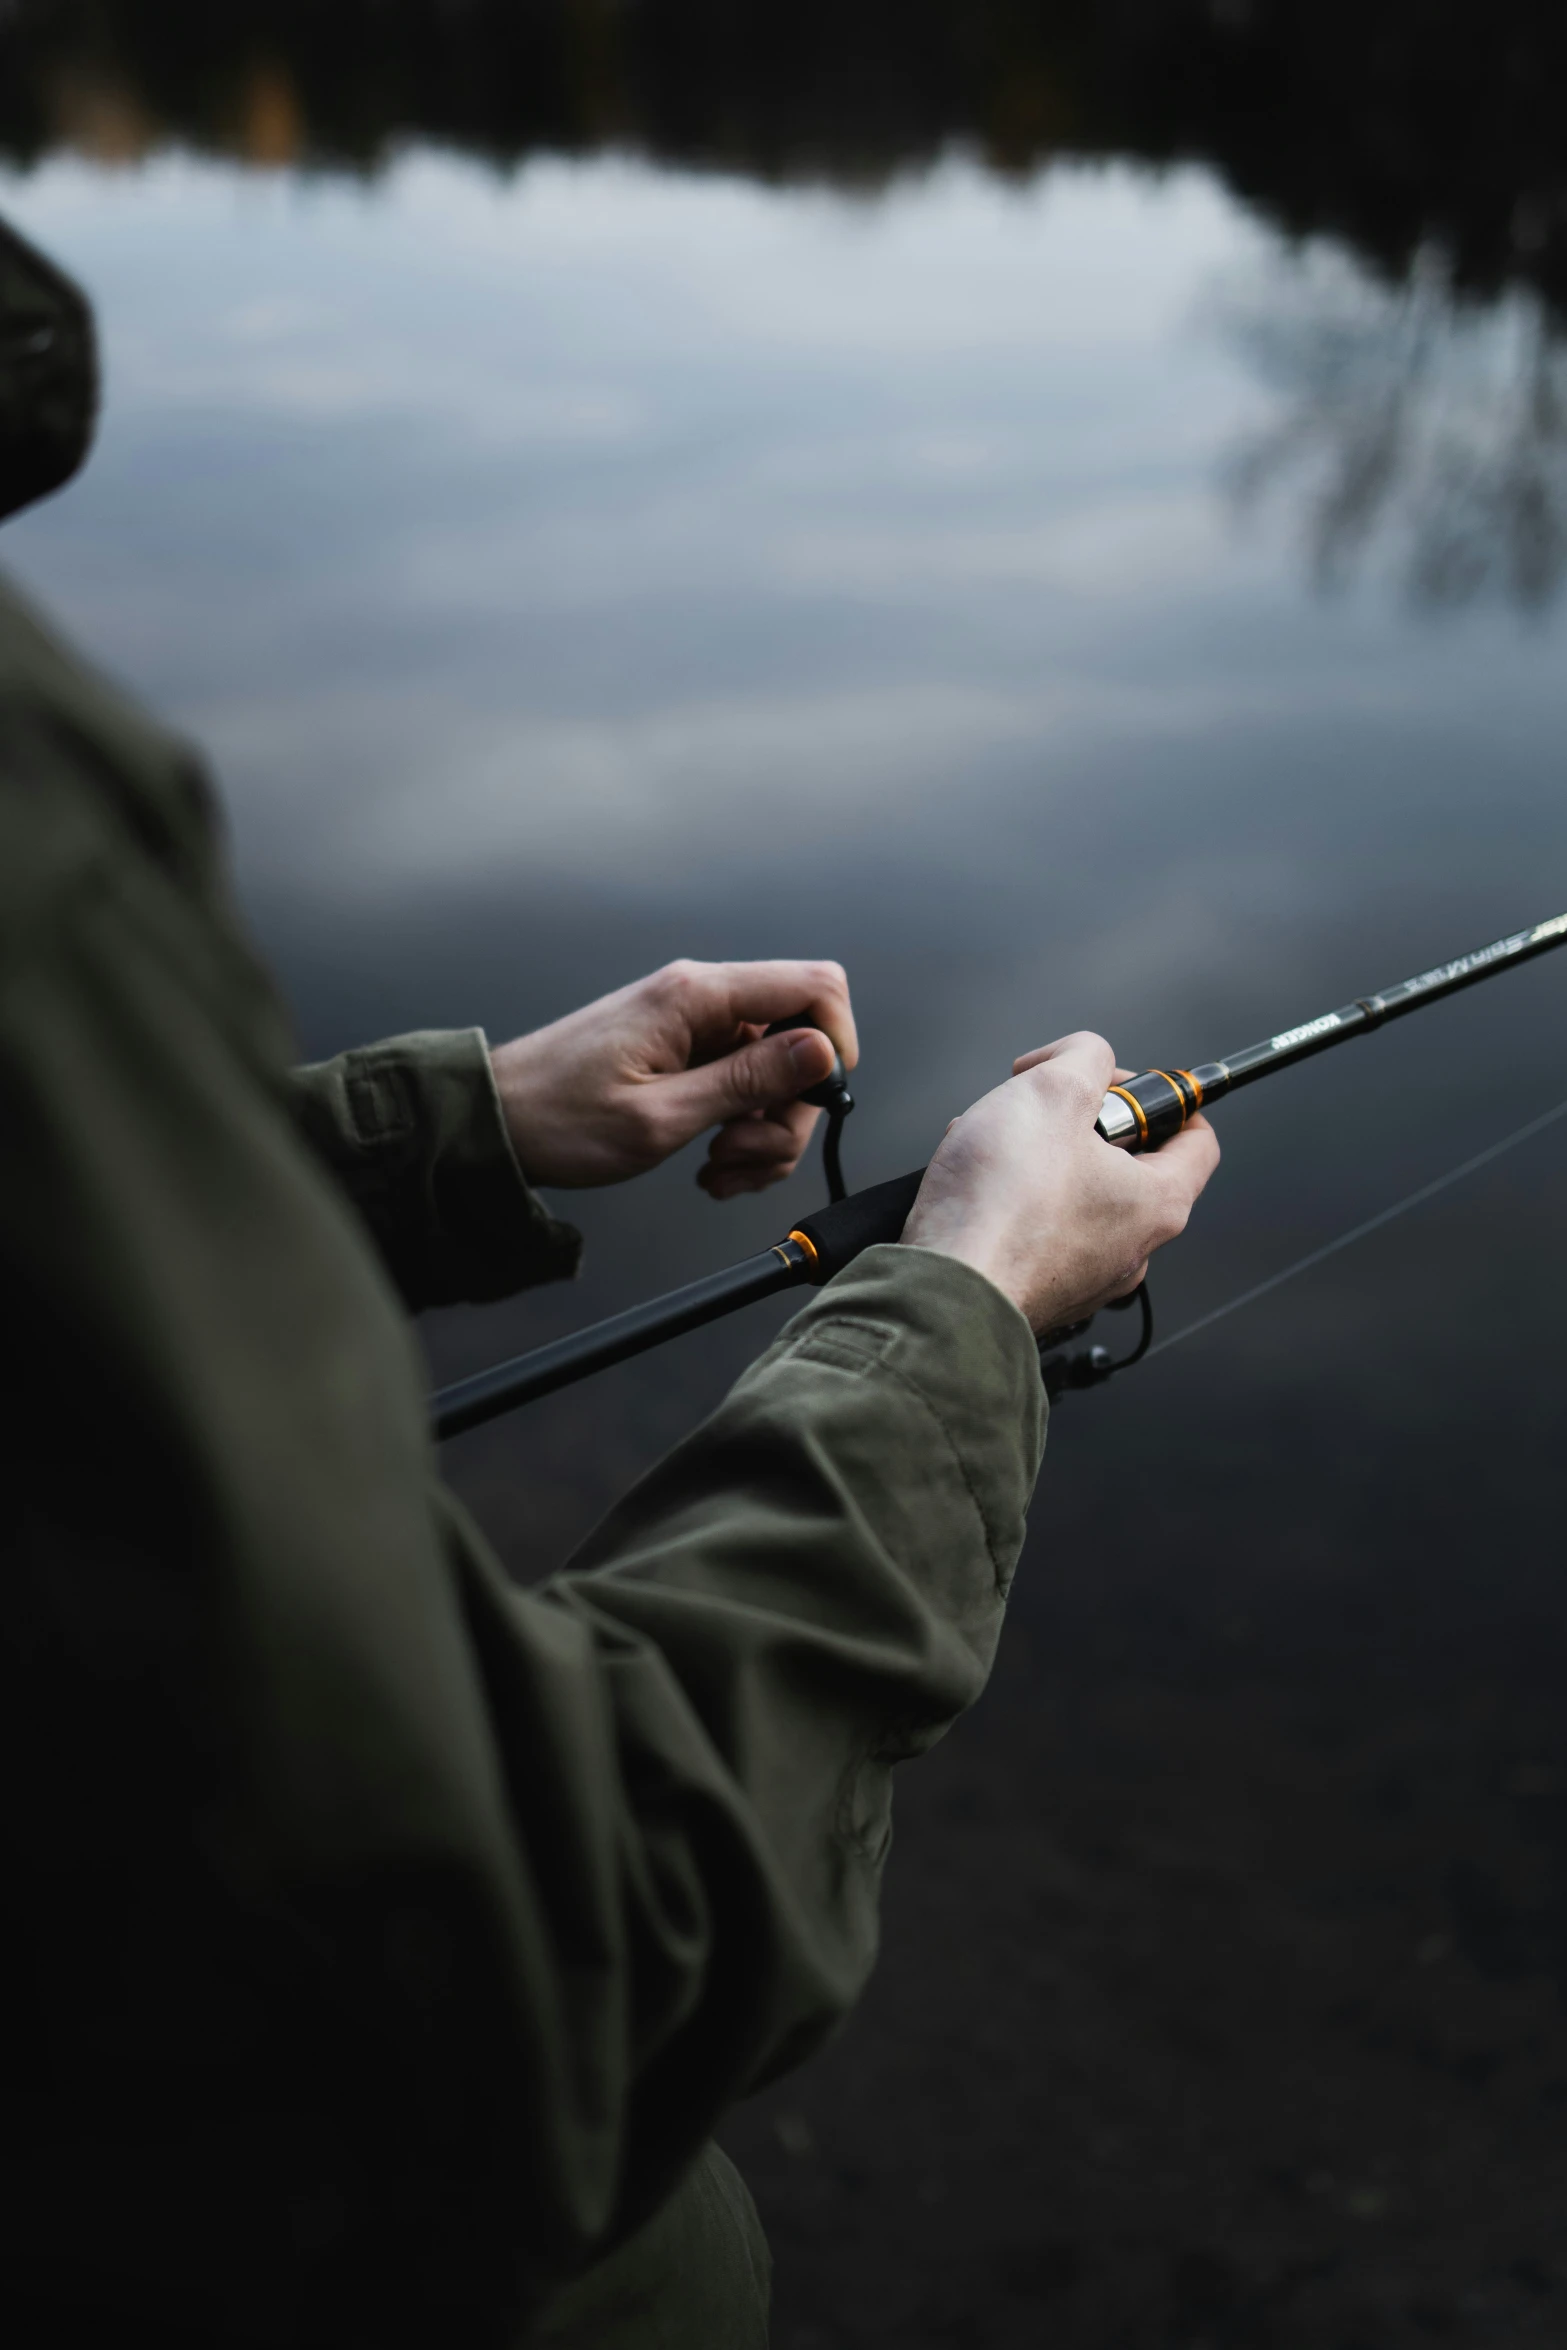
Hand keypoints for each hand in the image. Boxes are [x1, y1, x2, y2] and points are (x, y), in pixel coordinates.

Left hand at [490, 959, 857, 1193]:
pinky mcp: (687, 1055)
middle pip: (802, 1041)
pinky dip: (741, 1133)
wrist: (497, 1125)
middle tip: (742, 1158)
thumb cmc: (560, 1120)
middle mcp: (702, 999)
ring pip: (778, 1074)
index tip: (822, 1103)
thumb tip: (821, 1052)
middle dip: (790, 1111)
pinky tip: (710, 1166)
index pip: (813, 984)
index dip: (837, 1041)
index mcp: (697, 996)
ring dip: (764, 1133)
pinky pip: (744, 1088)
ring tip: (718, 1171)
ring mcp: (696, 1027)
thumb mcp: (660, 1116)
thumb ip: (746, 1081)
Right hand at [901, 1032, 1218, 1332]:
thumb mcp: (1051, 1090)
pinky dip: (1012, 1198)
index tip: (1120, 1084)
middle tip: (1040, 1109)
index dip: (1162, 1096)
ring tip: (993, 1145)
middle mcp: (1132, 1249)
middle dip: (1078, 1121)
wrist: (941, 1288)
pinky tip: (976, 1185)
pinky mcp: (1040, 1289)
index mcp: (1157, 1203)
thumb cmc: (999, 1208)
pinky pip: (1038, 1228)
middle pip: (1127, 1161)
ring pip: (1074, 1192)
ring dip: (1036, 1156)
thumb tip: (1087, 1057)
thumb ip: (1084, 1056)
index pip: (1198, 1138)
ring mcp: (1085, 1275)